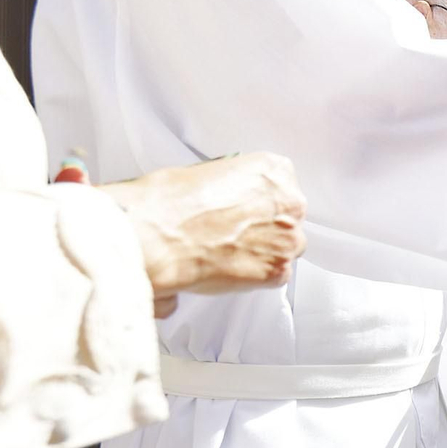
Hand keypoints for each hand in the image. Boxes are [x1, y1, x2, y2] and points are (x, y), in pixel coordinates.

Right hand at [102, 152, 305, 299]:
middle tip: (232, 233)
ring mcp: (287, 239)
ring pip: (283, 248)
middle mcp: (289, 204)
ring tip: (226, 253)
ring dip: (262, 251)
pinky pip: (275, 276)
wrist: (157, 238)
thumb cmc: (169, 203)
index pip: (279, 188)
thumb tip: (222, 200)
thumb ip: (228, 187)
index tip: (244, 209)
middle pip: (286, 219)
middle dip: (263, 227)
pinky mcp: (277, 271)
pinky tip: (229, 270)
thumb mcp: (202, 173)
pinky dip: (255, 276)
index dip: (258, 202)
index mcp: (274, 171)